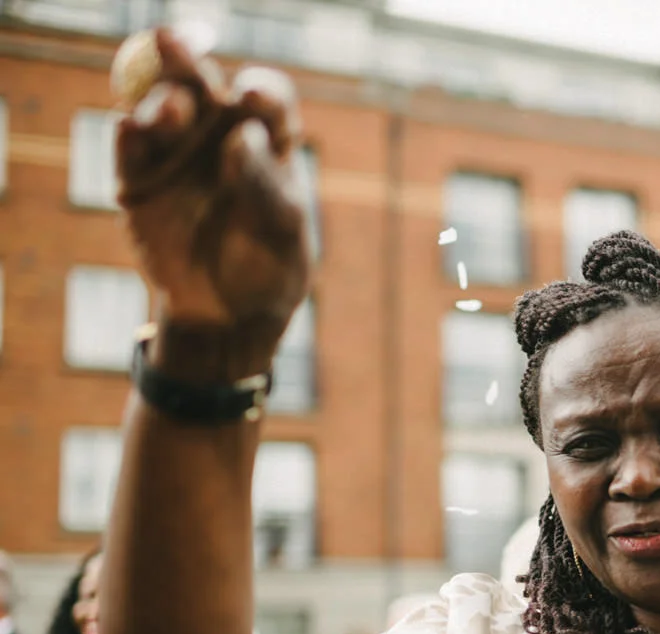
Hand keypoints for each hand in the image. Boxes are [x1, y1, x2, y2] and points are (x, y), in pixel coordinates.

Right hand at [114, 28, 309, 374]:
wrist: (230, 314)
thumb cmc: (271, 266)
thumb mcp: (282, 232)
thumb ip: (265, 184)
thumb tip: (242, 137)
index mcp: (268, 138)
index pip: (266, 98)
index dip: (260, 90)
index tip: (253, 98)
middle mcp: (219, 133)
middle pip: (201, 81)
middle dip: (187, 59)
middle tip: (175, 41)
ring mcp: (175, 152)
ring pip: (157, 105)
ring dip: (159, 97)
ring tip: (172, 111)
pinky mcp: (138, 179)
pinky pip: (128, 148)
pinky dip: (127, 134)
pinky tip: (130, 128)